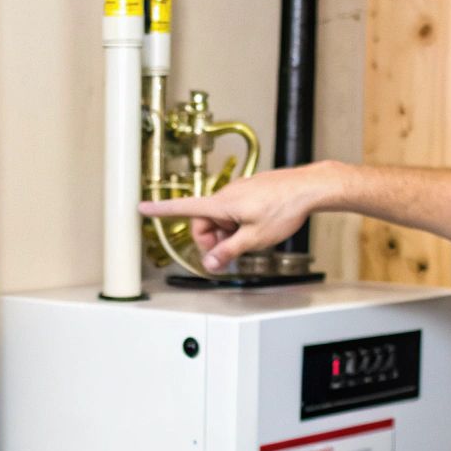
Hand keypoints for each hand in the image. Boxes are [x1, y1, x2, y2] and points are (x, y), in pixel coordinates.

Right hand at [138, 162, 341, 271]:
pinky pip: (234, 210)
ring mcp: (238, 192)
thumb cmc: (284, 208)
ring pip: (221, 218)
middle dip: (211, 240)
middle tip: (227, 254)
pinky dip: (237, 224)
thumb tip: (211, 263)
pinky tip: (256, 228)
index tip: (142, 208)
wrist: (309, 188)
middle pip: (204, 221)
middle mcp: (226, 194)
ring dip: (226, 233)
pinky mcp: (249, 191)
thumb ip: (229, 251)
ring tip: (248, 241)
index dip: (160, 210)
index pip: (183, 208)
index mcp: (221, 204)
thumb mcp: (254, 238)